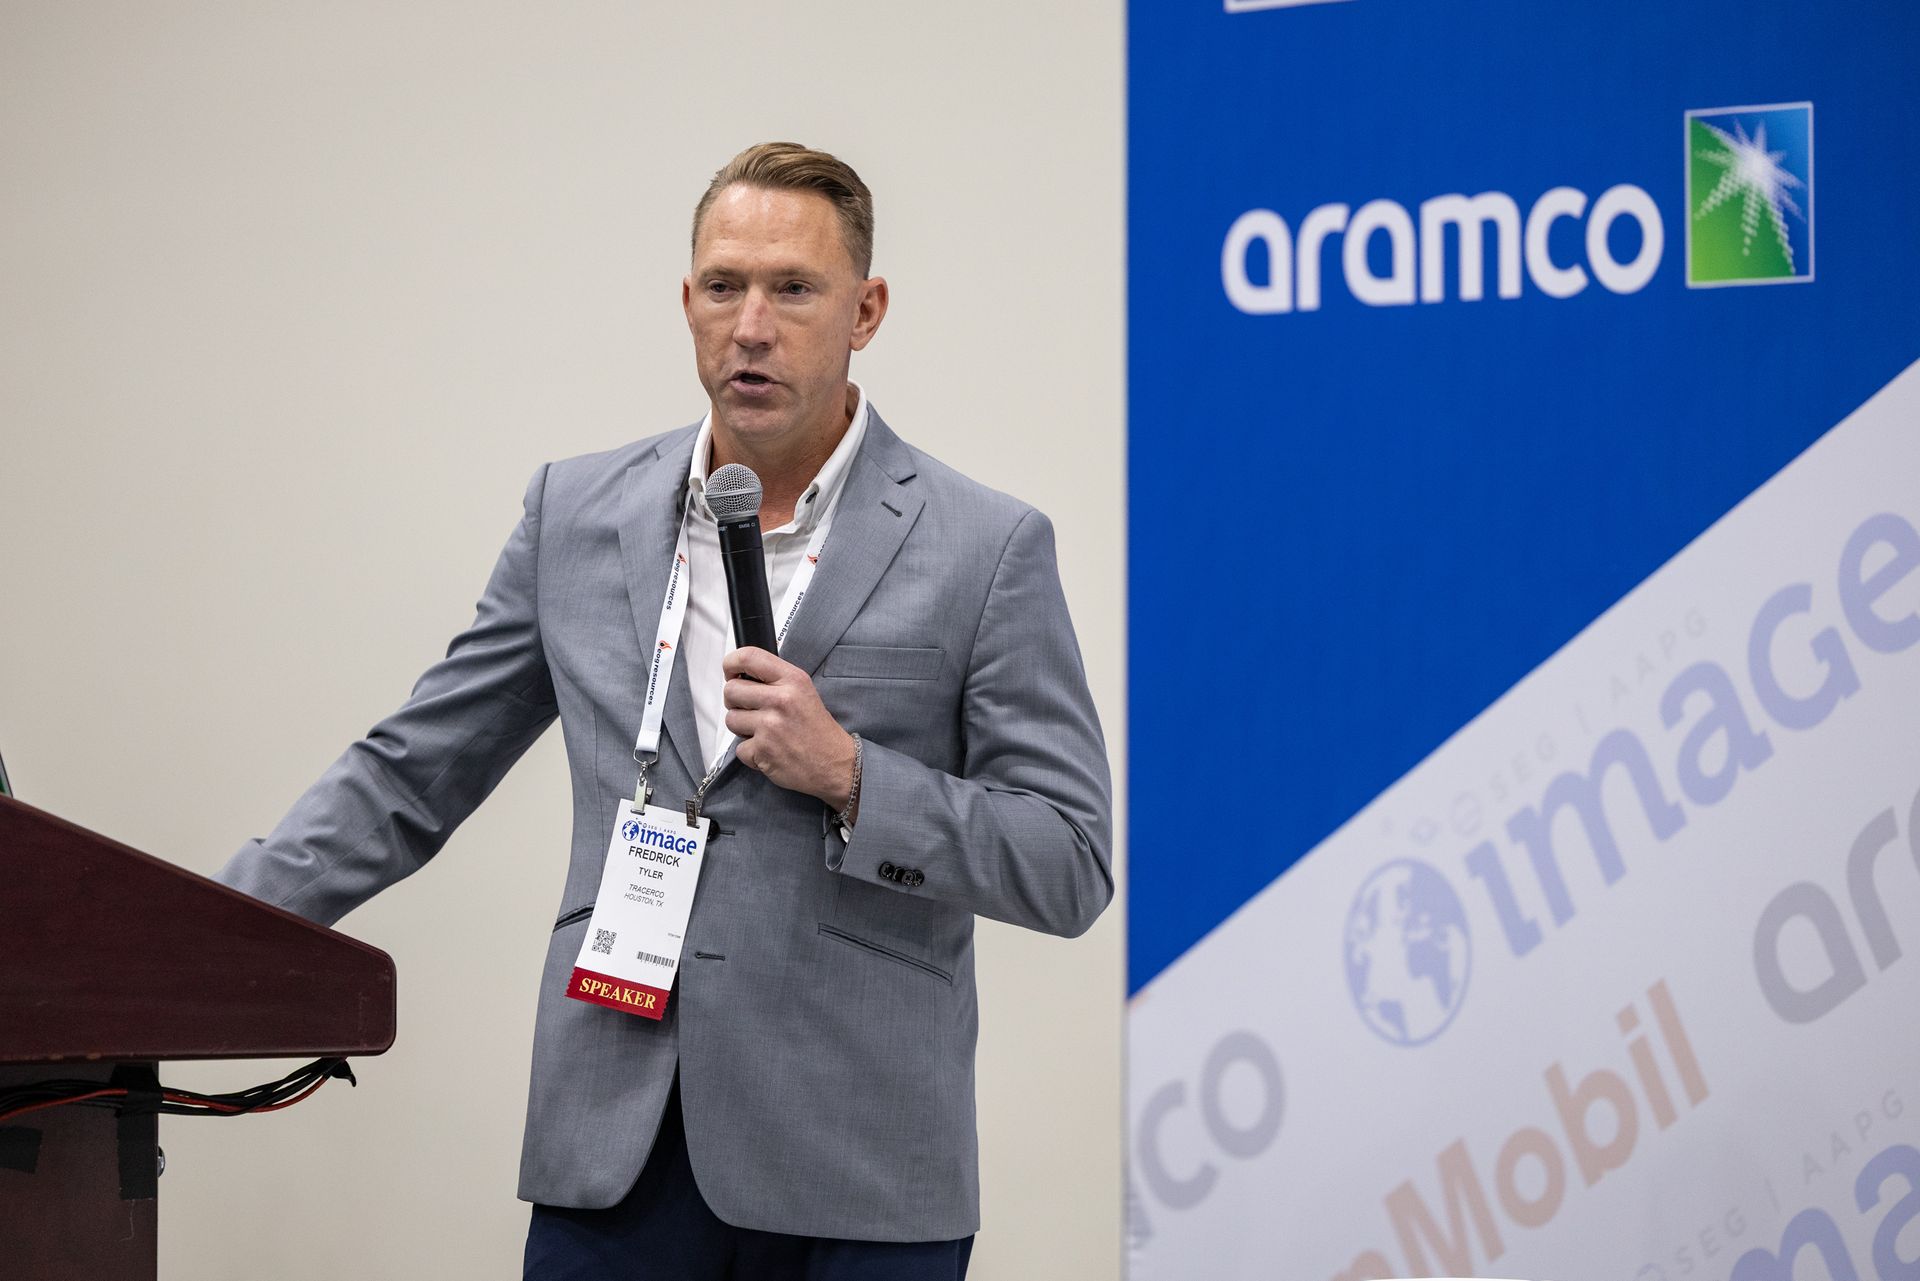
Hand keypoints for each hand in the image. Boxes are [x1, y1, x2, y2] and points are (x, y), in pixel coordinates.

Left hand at [722, 647, 856, 809]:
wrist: (835, 764)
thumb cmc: (819, 730)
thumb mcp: (804, 692)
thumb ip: (776, 680)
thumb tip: (742, 674)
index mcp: (793, 680)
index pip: (749, 657)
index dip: (731, 664)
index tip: (730, 672)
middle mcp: (781, 700)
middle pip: (731, 690)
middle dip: (736, 701)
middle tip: (751, 710)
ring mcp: (770, 726)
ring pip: (730, 719)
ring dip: (742, 728)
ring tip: (763, 732)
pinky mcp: (763, 751)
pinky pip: (738, 748)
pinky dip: (751, 753)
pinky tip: (769, 750)